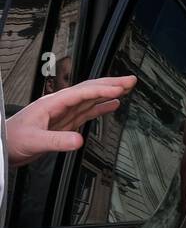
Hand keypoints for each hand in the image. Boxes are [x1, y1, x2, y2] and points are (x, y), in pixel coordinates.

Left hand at [6, 75, 137, 167]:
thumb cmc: (12, 139)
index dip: (101, 90)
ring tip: (126, 88)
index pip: (82, 92)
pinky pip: (88, 111)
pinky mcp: (65, 122)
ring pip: (91, 98)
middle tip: (130, 80)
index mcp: (52, 103)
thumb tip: (79, 140)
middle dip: (111, 84)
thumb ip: (57, 140)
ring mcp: (63, 113)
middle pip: (89, 89)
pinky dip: (102, 107)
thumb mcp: (35, 141)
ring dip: (109, 92)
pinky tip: (112, 105)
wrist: (3, 147)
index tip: (119, 89)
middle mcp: (60, 105)